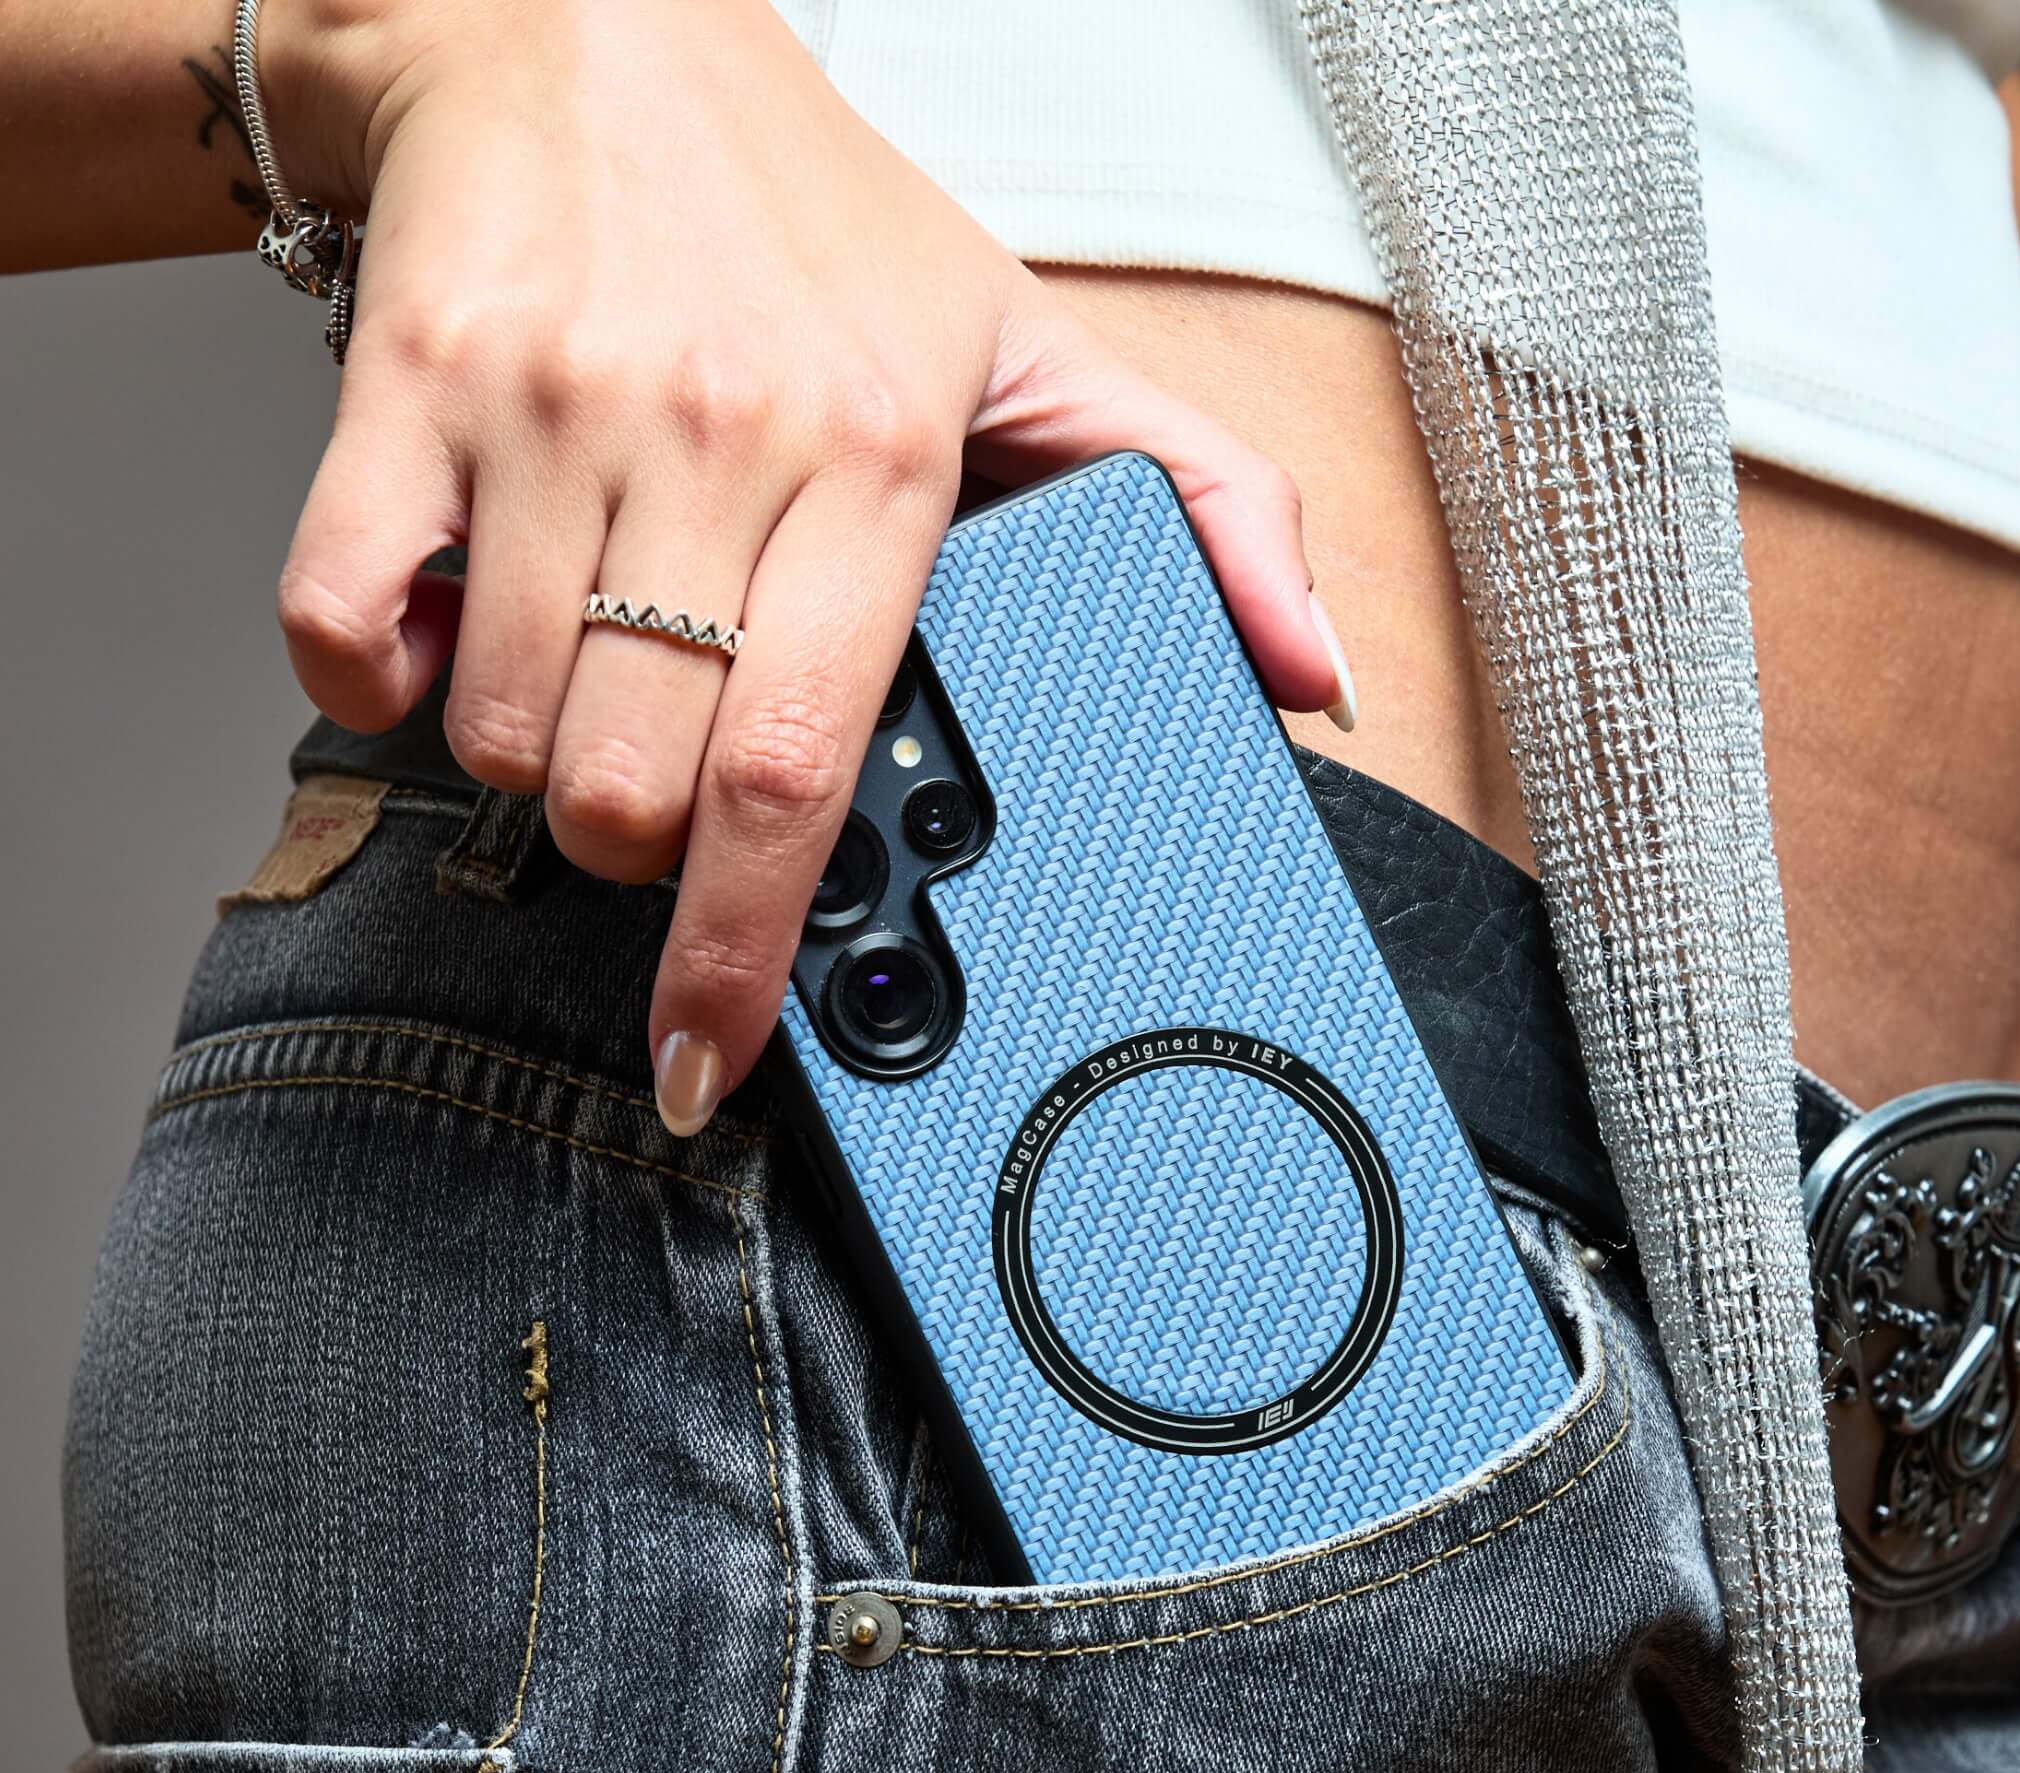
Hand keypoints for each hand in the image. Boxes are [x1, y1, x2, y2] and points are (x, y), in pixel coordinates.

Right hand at [264, 0, 1352, 1132]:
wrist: (585, 29)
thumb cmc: (813, 225)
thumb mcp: (1037, 345)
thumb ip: (1203, 506)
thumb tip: (1306, 669)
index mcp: (882, 461)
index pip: (807, 768)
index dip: (746, 951)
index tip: (712, 1053)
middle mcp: (716, 440)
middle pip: (638, 790)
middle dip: (646, 860)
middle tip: (673, 802)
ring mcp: (552, 414)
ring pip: (508, 734)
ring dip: (542, 770)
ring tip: (594, 686)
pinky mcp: (409, 386)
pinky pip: (345, 622)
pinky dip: (379, 685)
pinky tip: (453, 645)